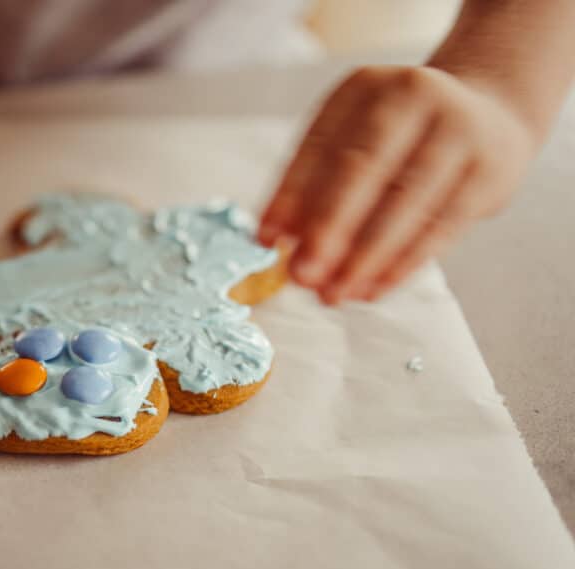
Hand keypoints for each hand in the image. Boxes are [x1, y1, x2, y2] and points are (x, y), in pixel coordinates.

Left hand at [259, 66, 536, 303]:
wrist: (489, 114)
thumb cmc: (399, 141)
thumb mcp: (354, 144)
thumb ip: (314, 188)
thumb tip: (277, 242)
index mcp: (363, 87)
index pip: (318, 145)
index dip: (288, 196)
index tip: (265, 241)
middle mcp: (412, 96)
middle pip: (363, 169)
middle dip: (327, 228)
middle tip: (301, 275)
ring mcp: (458, 130)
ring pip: (404, 202)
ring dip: (364, 257)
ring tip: (334, 294)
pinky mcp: (489, 171)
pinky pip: (442, 225)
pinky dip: (403, 263)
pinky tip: (373, 289)